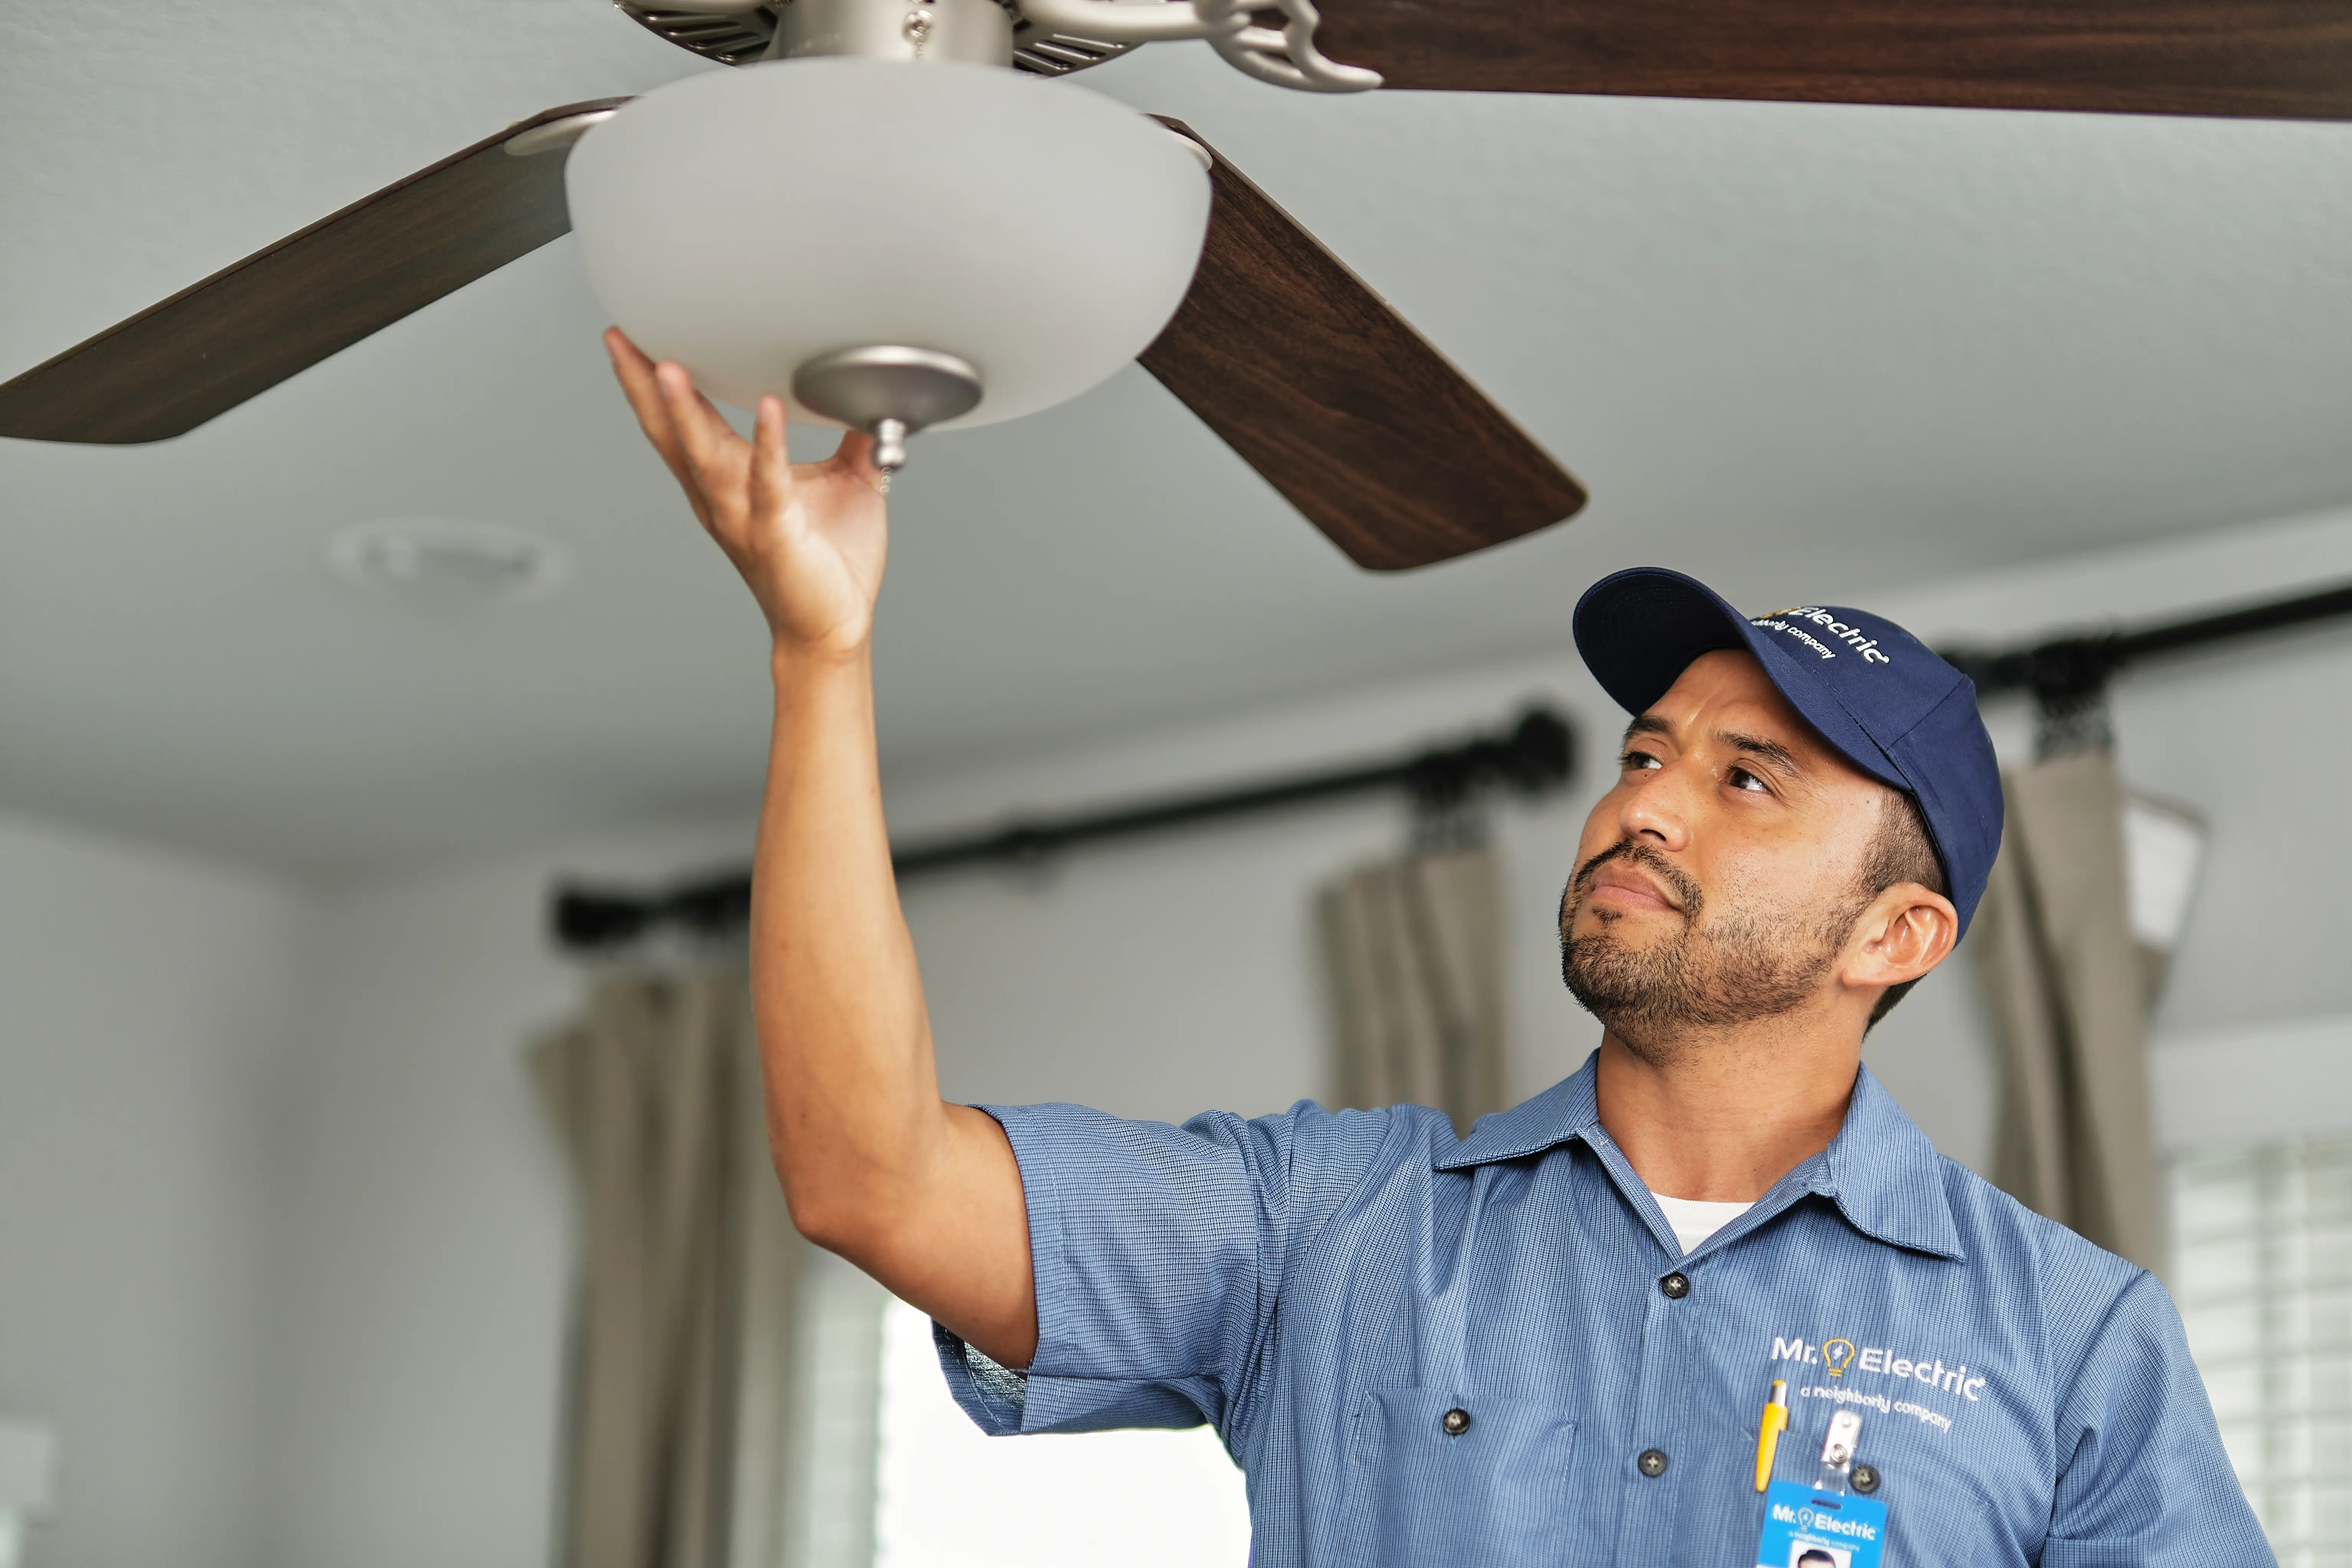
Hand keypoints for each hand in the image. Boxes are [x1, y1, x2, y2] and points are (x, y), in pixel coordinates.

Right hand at [605, 328, 887, 658]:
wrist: (833, 625)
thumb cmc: (830, 562)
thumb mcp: (847, 480)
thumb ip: (852, 435)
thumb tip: (870, 391)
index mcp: (727, 482)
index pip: (683, 423)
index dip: (655, 383)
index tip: (635, 338)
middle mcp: (722, 498)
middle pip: (672, 434)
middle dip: (643, 386)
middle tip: (621, 337)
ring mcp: (745, 517)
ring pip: (705, 455)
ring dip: (686, 410)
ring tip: (668, 366)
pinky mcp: (778, 533)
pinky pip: (769, 482)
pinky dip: (769, 445)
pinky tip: (768, 410)